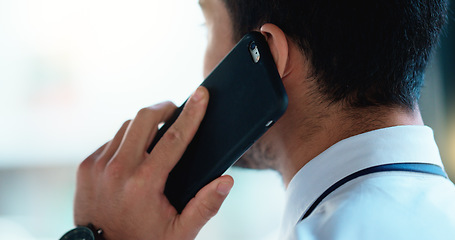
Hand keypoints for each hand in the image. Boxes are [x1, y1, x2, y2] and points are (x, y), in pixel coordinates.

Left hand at [74, 87, 233, 239]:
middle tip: (174, 109)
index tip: (201, 95)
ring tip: (156, 134)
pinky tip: (134, 154)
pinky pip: (111, 142)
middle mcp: (118, 170)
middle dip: (163, 108)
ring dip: (144, 125)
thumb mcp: (180, 232)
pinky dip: (126, 142)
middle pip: (143, 119)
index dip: (191, 114)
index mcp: (145, 183)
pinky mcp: (85, 167)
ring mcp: (98, 166)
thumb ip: (205, 206)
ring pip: (126, 127)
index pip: (174, 138)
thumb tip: (226, 181)